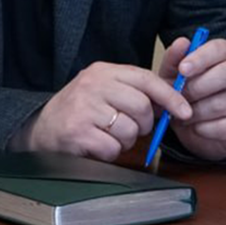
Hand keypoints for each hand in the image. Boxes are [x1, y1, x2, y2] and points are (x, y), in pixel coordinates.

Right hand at [9, 62, 192, 161]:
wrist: (40, 129)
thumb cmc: (80, 111)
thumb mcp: (104, 89)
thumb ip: (134, 91)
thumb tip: (174, 101)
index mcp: (103, 71)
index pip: (146, 78)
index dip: (170, 96)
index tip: (185, 111)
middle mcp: (93, 85)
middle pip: (142, 106)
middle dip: (144, 124)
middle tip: (132, 128)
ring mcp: (84, 108)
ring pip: (130, 130)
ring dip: (125, 141)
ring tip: (108, 135)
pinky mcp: (78, 132)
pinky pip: (113, 148)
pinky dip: (110, 152)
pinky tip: (96, 145)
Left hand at [160, 36, 225, 159]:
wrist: (194, 125)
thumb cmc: (186, 93)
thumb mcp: (173, 75)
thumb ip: (174, 59)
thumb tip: (182, 43)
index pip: (220, 48)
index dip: (201, 57)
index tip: (182, 69)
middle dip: (196, 87)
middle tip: (179, 96)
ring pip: (220, 104)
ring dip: (194, 112)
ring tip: (182, 114)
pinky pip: (224, 127)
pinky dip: (203, 129)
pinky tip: (196, 126)